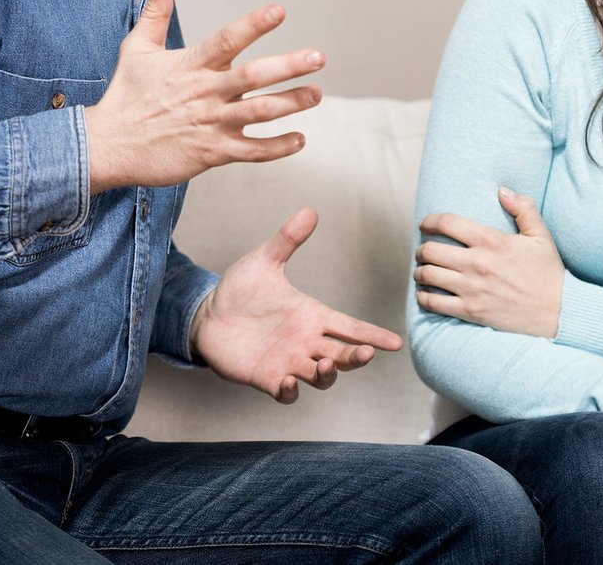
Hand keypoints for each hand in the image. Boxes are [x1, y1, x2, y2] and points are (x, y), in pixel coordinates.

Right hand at [84, 0, 323, 194]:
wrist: (108, 146)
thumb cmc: (125, 96)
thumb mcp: (136, 48)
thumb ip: (155, 13)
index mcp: (191, 65)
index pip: (227, 40)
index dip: (254, 25)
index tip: (279, 11)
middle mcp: (205, 92)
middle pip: (253, 77)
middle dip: (289, 66)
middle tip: (318, 57)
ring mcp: (210, 124)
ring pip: (259, 113)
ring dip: (291, 104)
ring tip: (316, 94)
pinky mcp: (211, 153)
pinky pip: (251, 151)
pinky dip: (277, 148)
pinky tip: (299, 139)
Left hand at [190, 208, 403, 403]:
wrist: (207, 316)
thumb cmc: (240, 290)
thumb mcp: (264, 261)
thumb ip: (287, 239)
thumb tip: (310, 210)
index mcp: (312, 316)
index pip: (350, 327)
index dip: (373, 335)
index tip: (395, 343)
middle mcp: (306, 342)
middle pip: (343, 356)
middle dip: (357, 358)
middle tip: (365, 353)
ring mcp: (288, 362)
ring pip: (321, 377)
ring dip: (328, 374)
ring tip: (326, 364)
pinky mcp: (266, 378)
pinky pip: (286, 392)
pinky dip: (292, 391)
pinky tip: (289, 382)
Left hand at [413, 187, 565, 337]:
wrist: (559, 312)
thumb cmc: (549, 274)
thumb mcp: (540, 236)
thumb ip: (523, 208)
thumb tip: (503, 190)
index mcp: (491, 241)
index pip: (447, 222)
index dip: (429, 221)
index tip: (426, 225)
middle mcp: (477, 263)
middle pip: (430, 250)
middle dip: (421, 249)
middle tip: (424, 251)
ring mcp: (471, 289)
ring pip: (427, 275)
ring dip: (420, 272)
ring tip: (423, 272)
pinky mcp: (470, 312)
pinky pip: (433, 302)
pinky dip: (424, 297)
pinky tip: (426, 294)